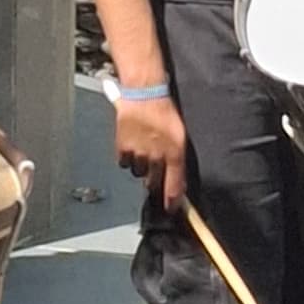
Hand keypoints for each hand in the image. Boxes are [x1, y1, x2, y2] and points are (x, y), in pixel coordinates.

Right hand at [110, 83, 189, 209]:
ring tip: (143, 150)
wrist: (144, 95)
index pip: (174, 186)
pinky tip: (133, 146)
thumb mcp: (179, 136)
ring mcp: (138, 153)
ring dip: (141, 167)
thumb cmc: (164, 113)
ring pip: (138, 173)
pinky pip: (124, 163)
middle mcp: (157, 156)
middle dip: (155, 180)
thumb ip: (178, 159)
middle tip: (155, 169)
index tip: (170, 208)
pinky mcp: (123, 148)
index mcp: (175, 154)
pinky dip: (128, 158)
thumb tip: (177, 180)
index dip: (172, 201)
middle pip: (153, 183)